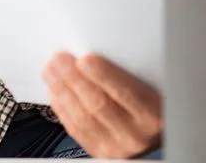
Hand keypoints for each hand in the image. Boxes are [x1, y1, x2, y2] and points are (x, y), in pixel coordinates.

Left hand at [43, 53, 161, 158]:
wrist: (153, 136)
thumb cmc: (154, 105)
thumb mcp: (154, 88)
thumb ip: (132, 74)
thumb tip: (96, 52)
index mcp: (153, 114)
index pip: (126, 93)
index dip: (103, 75)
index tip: (85, 59)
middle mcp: (134, 134)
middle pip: (98, 104)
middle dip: (74, 79)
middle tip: (59, 58)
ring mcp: (115, 147)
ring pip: (82, 117)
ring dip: (62, 91)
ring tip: (51, 71)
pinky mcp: (99, 153)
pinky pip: (75, 129)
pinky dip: (62, 108)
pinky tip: (55, 91)